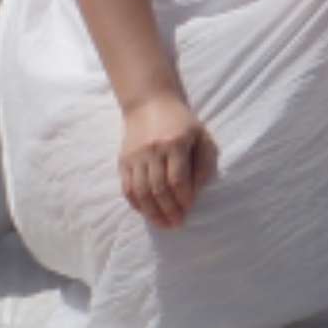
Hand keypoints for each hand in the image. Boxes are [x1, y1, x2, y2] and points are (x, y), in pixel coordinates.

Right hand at [118, 91, 217, 228]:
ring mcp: (135, 157)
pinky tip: (146, 213)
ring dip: (152, 212)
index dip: (183, 198)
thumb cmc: (181, 122)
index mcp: (175, 143)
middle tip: (177, 224)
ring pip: (141, 192)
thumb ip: (205, 161)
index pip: (178, 179)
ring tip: (163, 224)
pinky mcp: (123, 161)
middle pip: (158, 189)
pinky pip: (127, 188)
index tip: (189, 210)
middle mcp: (153, 151)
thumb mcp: (201, 135)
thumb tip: (198, 189)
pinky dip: (136, 204)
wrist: (150, 103)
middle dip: (169, 210)